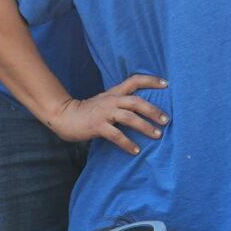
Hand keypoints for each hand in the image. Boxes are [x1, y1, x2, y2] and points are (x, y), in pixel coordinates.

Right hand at [46, 73, 167, 156]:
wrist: (64, 116)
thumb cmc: (88, 111)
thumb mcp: (105, 101)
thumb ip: (121, 102)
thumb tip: (143, 109)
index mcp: (114, 92)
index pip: (135, 80)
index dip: (151, 80)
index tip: (166, 84)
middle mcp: (111, 100)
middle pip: (137, 102)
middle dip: (153, 110)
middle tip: (166, 120)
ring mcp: (104, 113)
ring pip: (129, 117)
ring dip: (145, 127)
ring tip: (157, 135)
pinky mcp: (97, 126)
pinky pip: (116, 135)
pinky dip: (127, 143)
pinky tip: (135, 151)